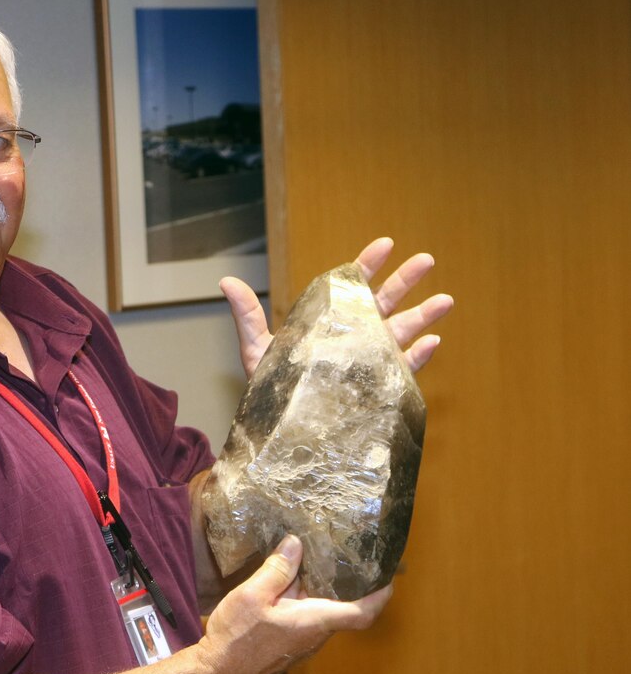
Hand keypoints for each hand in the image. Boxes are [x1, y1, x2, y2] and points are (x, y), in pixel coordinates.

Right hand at [196, 534, 391, 673]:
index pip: (361, 613)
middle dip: (342, 581)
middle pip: (340, 606)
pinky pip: (304, 616)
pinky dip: (302, 597)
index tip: (389, 578)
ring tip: (309, 558)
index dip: (380, 595)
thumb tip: (295, 545)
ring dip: (317, 587)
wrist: (216, 673)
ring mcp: (301, 641)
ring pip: (320, 610)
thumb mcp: (253, 595)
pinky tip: (285, 581)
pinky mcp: (288, 643)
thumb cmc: (236, 639)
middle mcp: (314, 635)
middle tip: (343, 553)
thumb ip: (277, 570)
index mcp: (314, 621)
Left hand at [220, 237, 453, 377]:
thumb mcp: (256, 348)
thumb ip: (247, 316)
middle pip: (383, 303)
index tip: (385, 244)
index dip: (367, 265)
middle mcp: (351, 337)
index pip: (350, 287)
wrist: (280, 429)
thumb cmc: (268, 388)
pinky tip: (431, 343)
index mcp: (328, 322)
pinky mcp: (375, 389)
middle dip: (405, 281)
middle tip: (426, 260)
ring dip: (422, 316)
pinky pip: (402, 371)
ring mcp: (366, 362)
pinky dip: (417, 358)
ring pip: (400, 333)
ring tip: (445, 299)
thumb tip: (227, 282)